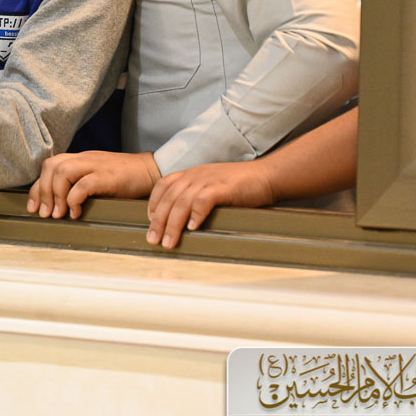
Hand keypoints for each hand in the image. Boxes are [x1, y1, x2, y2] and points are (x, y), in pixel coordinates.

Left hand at [26, 151, 159, 218]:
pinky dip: (74, 200)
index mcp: (80, 158)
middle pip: (51, 166)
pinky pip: (83, 184)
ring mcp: (96, 165)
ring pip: (62, 172)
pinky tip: (76, 213)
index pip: (50, 166)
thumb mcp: (97, 176)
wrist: (152, 170)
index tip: (34, 207)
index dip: (37, 187)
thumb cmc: (125, 178)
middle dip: (42, 191)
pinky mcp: (107, 176)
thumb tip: (58, 204)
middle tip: (45, 213)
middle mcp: (84, 158)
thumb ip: (79, 182)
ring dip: (56, 195)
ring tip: (59, 214)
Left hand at [144, 161, 275, 248]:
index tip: (149, 220)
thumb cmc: (241, 185)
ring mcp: (208, 180)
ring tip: (168, 242)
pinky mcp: (222, 188)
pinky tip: (192, 228)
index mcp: (191, 174)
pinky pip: (203, 201)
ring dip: (173, 224)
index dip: (153, 203)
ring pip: (182, 202)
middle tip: (153, 240)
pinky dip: (195, 215)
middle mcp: (196, 175)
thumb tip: (184, 218)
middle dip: (158, 221)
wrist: (267, 175)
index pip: (163, 185)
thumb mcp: (212, 185)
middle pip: (169, 198)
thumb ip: (197, 196)